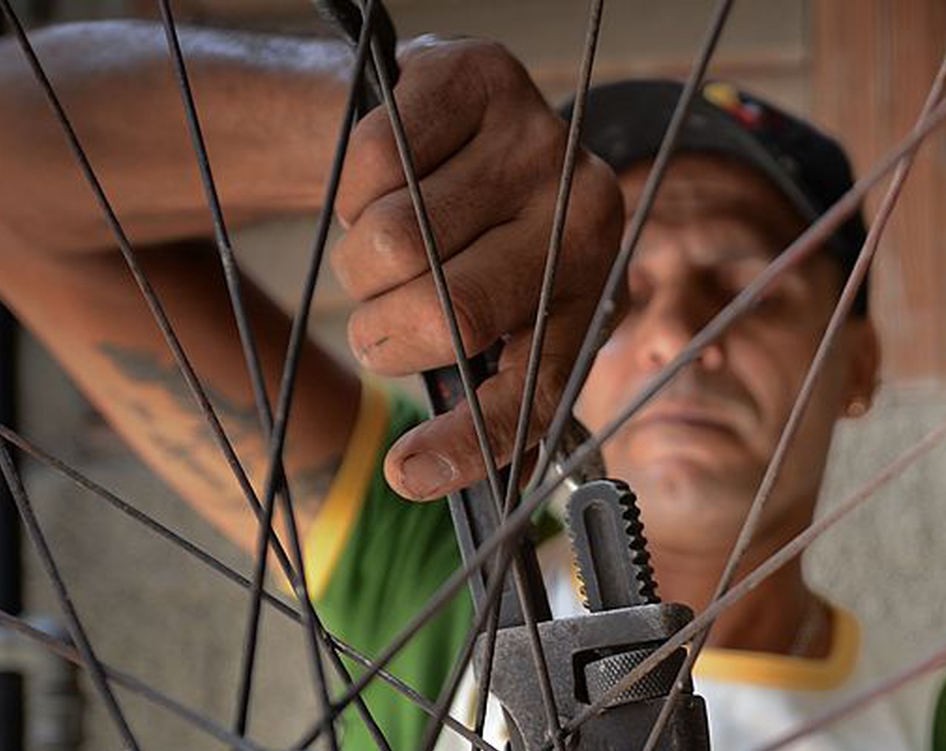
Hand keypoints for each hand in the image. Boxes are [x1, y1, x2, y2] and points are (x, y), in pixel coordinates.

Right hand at [331, 38, 622, 499]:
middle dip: (383, 335)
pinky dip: (351, 187)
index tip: (407, 474)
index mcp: (593, 291)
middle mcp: (586, 213)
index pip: (536, 386)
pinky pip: (376, 163)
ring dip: (359, 262)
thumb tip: (423, 478)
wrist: (440, 119)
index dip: (469, 441)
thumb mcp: (492, 315)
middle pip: (447, 312)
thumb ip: (481, 391)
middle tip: (377, 326)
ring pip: (394, 241)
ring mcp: (540, 140)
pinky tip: (383, 182)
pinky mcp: (481, 76)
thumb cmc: (467, 240)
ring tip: (386, 247)